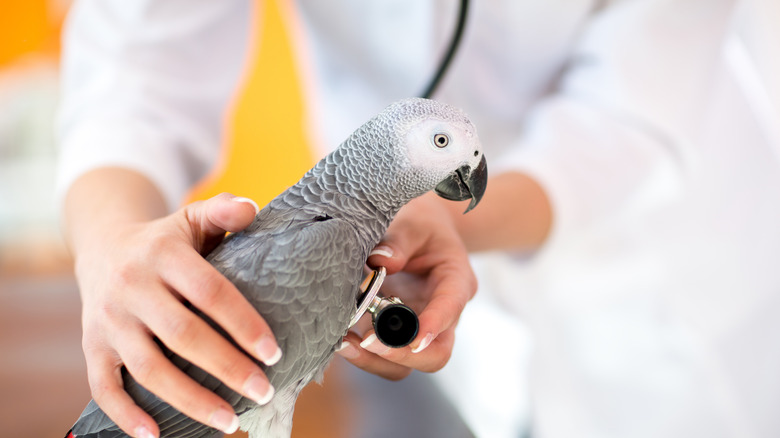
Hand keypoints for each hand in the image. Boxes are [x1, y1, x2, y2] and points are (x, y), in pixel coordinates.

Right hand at [74, 193, 279, 436]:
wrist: (102, 248)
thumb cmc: (165, 241)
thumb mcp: (191, 218)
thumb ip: (222, 211)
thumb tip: (252, 209)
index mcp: (163, 254)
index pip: (210, 292)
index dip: (243, 324)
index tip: (274, 352)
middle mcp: (132, 288)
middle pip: (183, 335)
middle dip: (227, 368)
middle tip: (264, 390)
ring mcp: (109, 320)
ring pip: (149, 368)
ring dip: (190, 401)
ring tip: (230, 422)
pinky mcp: (92, 346)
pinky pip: (103, 386)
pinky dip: (126, 415)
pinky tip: (156, 435)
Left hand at [336, 193, 476, 379]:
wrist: (419, 229)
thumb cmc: (421, 223)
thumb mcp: (415, 222)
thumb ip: (399, 239)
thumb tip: (380, 261)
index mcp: (456, 281)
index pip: (451, 307)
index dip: (434, 325)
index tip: (414, 337)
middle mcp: (441, 313)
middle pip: (435, 353)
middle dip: (402, 353)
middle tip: (368, 341)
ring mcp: (417, 327)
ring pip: (406, 364)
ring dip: (375, 360)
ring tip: (344, 343)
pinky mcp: (392, 332)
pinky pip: (382, 355)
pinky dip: (362, 353)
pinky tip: (339, 339)